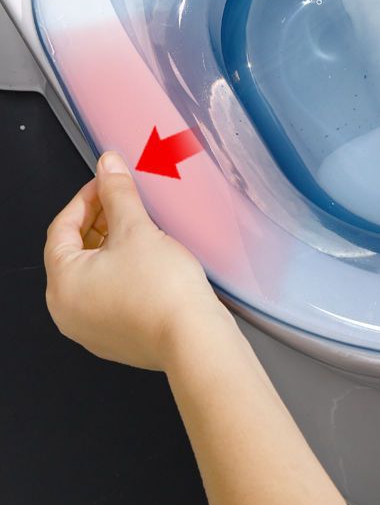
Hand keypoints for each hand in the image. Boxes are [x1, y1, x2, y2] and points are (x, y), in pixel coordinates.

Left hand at [44, 151, 227, 369]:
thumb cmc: (161, 292)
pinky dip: (119, 269)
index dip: (84, 199)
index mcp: (62, 285)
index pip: (61, 229)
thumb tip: (107, 167)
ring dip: (109, 244)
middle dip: (97, 220)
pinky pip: (107, 293)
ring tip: (136, 224)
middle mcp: (68, 311)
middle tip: (120, 199)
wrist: (194, 338)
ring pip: (91, 273)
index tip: (105, 182)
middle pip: (73, 251)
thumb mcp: (135, 228)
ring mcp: (90, 328)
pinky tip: (144, 256)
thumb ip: (117, 193)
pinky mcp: (115, 336)